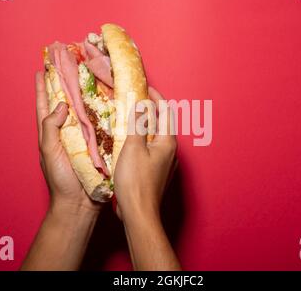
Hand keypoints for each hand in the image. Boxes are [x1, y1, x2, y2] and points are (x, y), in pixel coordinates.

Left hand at [22, 72, 101, 270]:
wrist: (80, 202)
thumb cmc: (61, 179)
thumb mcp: (50, 152)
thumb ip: (51, 128)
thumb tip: (62, 104)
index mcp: (51, 133)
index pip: (45, 104)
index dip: (43, 87)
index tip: (43, 69)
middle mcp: (67, 132)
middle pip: (65, 103)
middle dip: (65, 84)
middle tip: (68, 65)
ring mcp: (83, 137)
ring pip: (83, 111)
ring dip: (85, 95)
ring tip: (88, 76)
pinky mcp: (97, 143)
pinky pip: (99, 124)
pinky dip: (101, 111)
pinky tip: (107, 101)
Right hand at [113, 86, 180, 269]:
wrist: (138, 213)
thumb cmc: (135, 181)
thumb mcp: (132, 147)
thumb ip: (137, 124)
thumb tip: (141, 102)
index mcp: (168, 142)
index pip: (166, 111)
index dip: (156, 96)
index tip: (144, 86)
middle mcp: (170, 151)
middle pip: (162, 123)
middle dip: (150, 109)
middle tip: (134, 99)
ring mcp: (165, 163)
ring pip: (156, 136)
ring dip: (145, 124)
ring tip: (129, 117)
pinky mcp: (157, 172)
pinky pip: (151, 148)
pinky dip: (142, 138)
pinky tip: (129, 141)